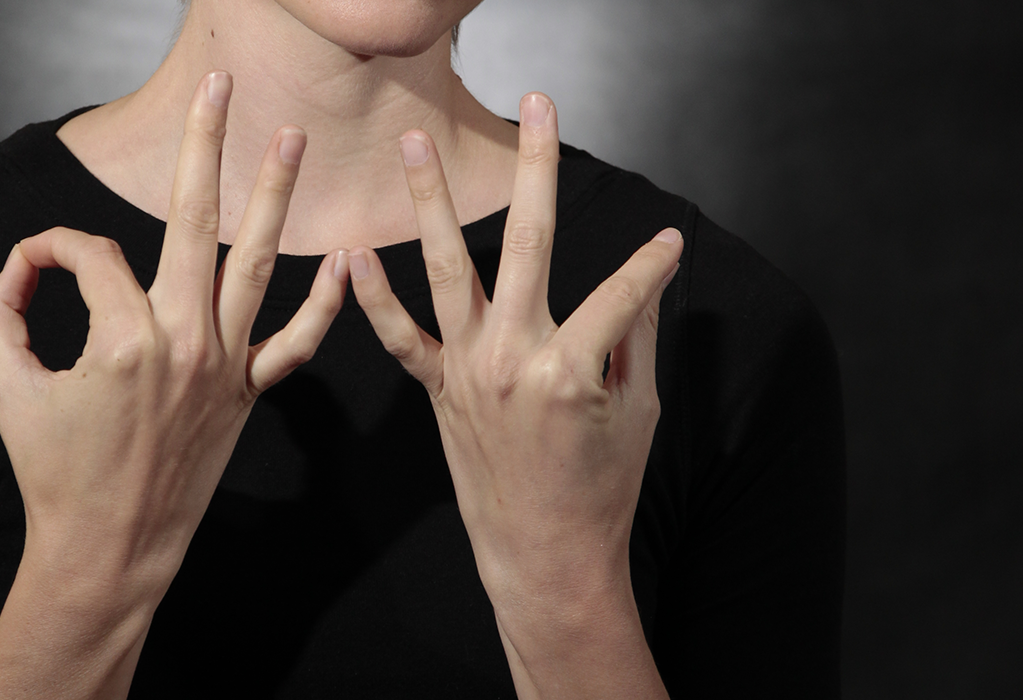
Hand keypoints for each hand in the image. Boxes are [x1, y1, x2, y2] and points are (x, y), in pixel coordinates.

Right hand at [0, 72, 347, 695]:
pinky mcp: (246, 395)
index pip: (89, 255)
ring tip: (290, 140)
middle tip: (221, 86)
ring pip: (255, 265)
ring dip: (273, 197)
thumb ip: (1, 313)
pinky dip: (324, 307)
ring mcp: (223, 367)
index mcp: (121, 337)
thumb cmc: (53, 474)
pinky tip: (344, 261)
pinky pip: (295, 346)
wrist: (108, 549)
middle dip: (204, 145)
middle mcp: (182, 341)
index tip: (33, 268)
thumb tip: (19, 268)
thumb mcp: (6, 386)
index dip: (51, 251)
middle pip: (193, 221)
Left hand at [347, 93, 679, 697]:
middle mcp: (513, 357)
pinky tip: (352, 254)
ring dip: (430, 202)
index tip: (670, 241)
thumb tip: (648, 277)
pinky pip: (400, 338)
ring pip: (448, 270)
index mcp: (573, 366)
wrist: (544, 556)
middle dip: (536, 167)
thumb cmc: (600, 489)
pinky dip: (374, 299)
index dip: (653, 263)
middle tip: (536, 105)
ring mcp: (468, 372)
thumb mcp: (636, 410)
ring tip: (414, 144)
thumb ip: (637, 336)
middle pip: (529, 243)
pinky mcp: (439, 390)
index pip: (625, 289)